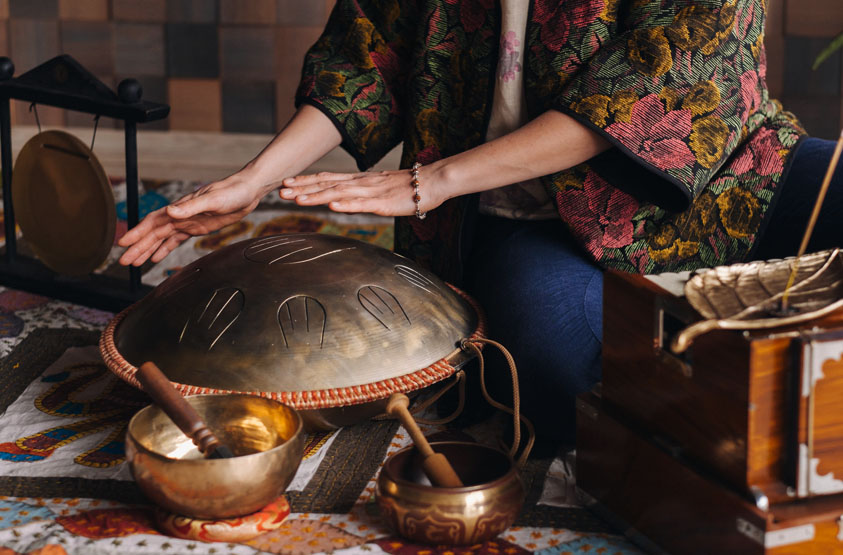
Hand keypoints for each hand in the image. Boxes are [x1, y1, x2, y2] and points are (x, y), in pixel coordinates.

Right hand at [117, 175, 265, 265]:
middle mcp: (180, 215)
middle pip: (153, 233)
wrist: (247, 191)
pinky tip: (155, 258)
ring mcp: (188, 222)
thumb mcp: (212, 200)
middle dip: (138, 247)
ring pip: (162, 238)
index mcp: (180, 208)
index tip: (123, 243)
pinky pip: (176, 240)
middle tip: (123, 262)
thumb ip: (191, 207)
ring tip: (134, 263)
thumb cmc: (231, 192)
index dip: (137, 232)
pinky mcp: (197, 228)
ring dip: (147, 250)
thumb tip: (170, 211)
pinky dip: (164, 249)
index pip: (153, 221)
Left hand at [279, 167, 440, 215]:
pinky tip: (332, 206)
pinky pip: (362, 204)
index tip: (287, 184)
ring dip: (317, 196)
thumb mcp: (380, 190)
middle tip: (281, 191)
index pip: (327, 179)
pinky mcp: (383, 203)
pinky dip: (346, 205)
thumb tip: (345, 200)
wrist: (432, 181)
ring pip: (339, 193)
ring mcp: (371, 192)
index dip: (306, 181)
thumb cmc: (409, 188)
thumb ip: (362, 194)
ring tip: (298, 200)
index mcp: (360, 181)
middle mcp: (361, 183)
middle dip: (303, 188)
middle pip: (327, 185)